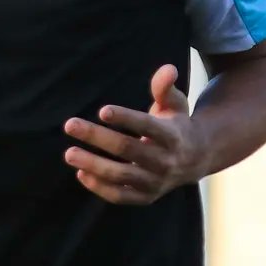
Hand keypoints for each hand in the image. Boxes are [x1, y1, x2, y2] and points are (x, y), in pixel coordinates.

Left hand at [63, 65, 203, 205]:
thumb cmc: (176, 125)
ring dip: (93, 165)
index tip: (102, 111)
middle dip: (97, 137)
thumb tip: (168, 69)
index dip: (125, 118)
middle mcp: (165, 161)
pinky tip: (81, 173)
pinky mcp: (146, 197)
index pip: (147, 126)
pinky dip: (100, 187)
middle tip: (69, 124)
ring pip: (121, 175)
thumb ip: (165, 88)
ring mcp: (156, 182)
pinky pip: (120, 196)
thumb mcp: (175, 104)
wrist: (196, 160)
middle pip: (128, 149)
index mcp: (173, 136)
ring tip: (69, 153)